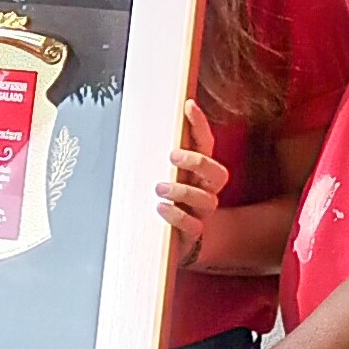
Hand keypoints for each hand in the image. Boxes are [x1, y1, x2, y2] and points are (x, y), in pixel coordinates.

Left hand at [159, 100, 227, 266]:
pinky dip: (178, 216)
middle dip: (199, 161)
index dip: (200, 125)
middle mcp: (205, 191)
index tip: (188, 105)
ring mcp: (201, 214)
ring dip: (183, 190)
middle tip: (174, 155)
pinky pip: (194, 226)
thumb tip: (130, 127)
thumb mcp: (159, 176)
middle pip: (218, 174)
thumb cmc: (164, 201)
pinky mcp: (194, 236)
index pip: (206, 144)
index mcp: (198, 173)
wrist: (172, 243)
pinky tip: (161, 208)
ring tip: (159, 188)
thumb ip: (153, 158)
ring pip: (206, 200)